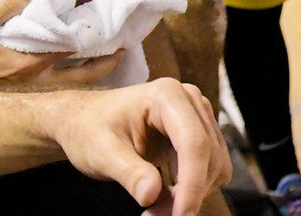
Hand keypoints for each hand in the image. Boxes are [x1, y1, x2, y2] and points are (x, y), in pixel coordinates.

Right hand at [0, 0, 125, 88]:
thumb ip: (7, 4)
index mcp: (24, 61)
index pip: (72, 45)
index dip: (96, 31)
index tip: (117, 19)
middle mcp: (31, 80)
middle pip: (81, 72)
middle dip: (106, 58)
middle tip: (128, 43)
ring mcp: (26, 90)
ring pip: (72, 84)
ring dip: (94, 71)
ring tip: (116, 56)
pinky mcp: (17, 94)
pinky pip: (57, 89)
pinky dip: (76, 80)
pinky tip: (88, 73)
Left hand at [45, 78, 231, 215]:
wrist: (84, 121)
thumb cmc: (89, 130)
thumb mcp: (101, 152)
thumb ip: (128, 173)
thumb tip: (152, 195)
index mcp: (167, 96)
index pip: (193, 142)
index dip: (192, 183)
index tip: (181, 215)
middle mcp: (190, 100)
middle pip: (209, 155)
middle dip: (188, 193)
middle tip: (154, 215)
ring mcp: (197, 115)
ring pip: (215, 164)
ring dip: (191, 193)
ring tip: (156, 207)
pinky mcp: (199, 132)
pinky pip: (210, 167)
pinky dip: (192, 189)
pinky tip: (165, 196)